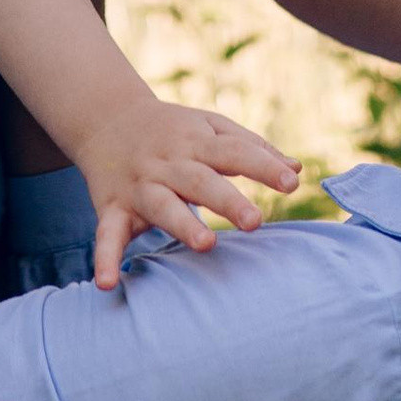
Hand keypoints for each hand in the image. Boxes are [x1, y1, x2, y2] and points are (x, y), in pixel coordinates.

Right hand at [74, 94, 300, 293]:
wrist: (105, 117)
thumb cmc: (172, 129)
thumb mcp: (210, 126)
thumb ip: (252, 147)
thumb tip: (296, 170)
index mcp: (196, 141)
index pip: (234, 152)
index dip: (262, 166)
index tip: (291, 184)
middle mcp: (168, 163)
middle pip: (200, 181)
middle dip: (227, 201)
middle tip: (255, 222)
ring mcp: (139, 185)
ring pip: (161, 205)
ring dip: (182, 225)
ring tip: (205, 244)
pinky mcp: (113, 207)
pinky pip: (108, 234)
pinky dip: (105, 258)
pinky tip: (107, 283)